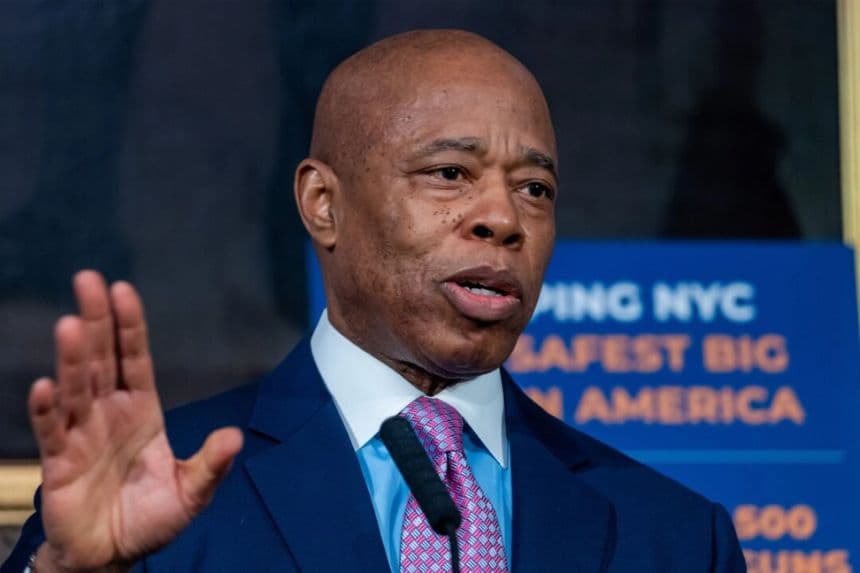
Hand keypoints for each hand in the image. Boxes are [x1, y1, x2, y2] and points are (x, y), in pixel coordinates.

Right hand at [28, 271, 242, 571]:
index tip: (123, 289)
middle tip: (87, 280)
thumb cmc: (152, 517)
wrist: (114, 555)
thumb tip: (235, 436)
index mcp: (141, 411)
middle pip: (102, 359)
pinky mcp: (60, 462)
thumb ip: (211, 465)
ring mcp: (82, 434)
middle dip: (97, 320)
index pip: (134, 359)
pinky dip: (48, 410)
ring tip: (71, 323)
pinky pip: (53, 431)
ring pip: (77, 387)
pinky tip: (45, 386)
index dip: (129, 326)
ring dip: (73, 357)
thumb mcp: (191, 491)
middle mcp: (109, 413)